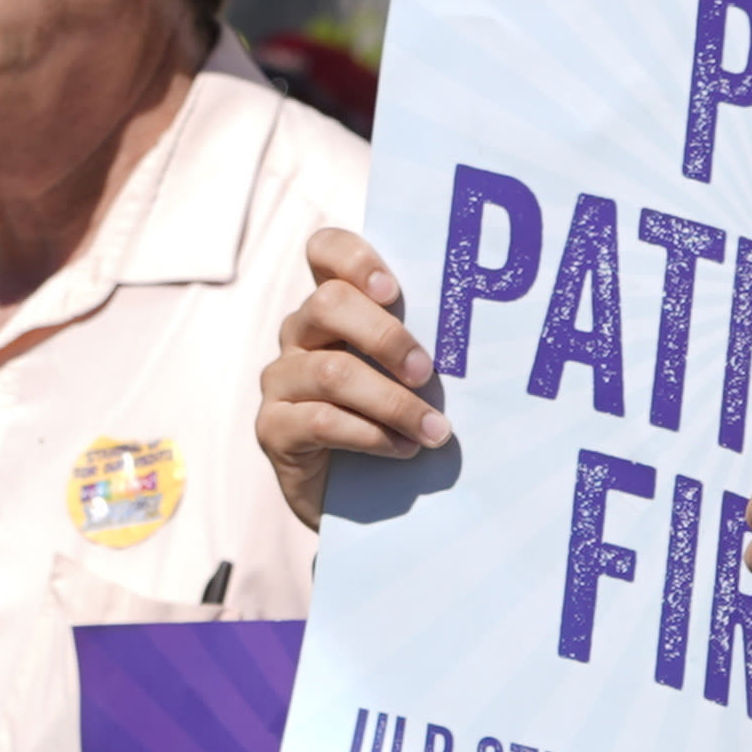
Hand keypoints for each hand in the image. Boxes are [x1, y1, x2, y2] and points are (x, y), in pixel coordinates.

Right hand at [257, 227, 443, 528]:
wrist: (360, 500)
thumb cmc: (396, 422)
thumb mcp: (409, 376)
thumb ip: (421, 348)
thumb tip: (479, 337)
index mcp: (334, 309)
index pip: (324, 251)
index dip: (353, 258)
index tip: (392, 290)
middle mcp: (299, 336)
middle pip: (327, 304)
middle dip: (385, 336)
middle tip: (426, 371)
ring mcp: (281, 381)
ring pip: (331, 371)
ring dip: (392, 402)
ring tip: (435, 430)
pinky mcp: (272, 428)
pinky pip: (320, 420)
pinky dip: (370, 435)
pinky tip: (402, 449)